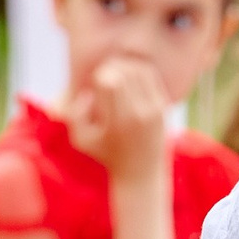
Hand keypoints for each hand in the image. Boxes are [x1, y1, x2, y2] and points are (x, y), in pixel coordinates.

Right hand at [67, 58, 169, 183]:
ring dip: (124, 66)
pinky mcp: (163, 106)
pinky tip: (127, 76)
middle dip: (111, 68)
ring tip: (114, 73)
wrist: (140, 172)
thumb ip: (75, 114)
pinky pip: (150, 76)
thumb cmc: (106, 154)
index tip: (96, 85)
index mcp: (119, 121)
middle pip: (125, 72)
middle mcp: (140, 113)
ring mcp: (154, 109)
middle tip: (104, 76)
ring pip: (139, 70)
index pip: (111, 81)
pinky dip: (137, 70)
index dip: (100, 75)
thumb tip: (89, 92)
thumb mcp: (80, 140)